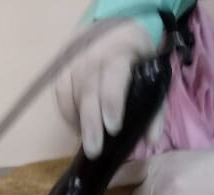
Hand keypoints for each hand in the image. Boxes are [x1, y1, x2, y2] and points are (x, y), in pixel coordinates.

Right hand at [55, 20, 159, 159]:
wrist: (113, 26)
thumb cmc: (136, 56)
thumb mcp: (152, 74)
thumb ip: (154, 108)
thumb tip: (151, 140)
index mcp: (120, 49)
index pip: (113, 75)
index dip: (112, 102)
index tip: (113, 129)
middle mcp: (93, 51)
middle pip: (88, 88)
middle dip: (90, 122)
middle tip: (93, 150)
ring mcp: (74, 56)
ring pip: (69, 92)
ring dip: (77, 120)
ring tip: (86, 142)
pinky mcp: (61, 64)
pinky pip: (60, 92)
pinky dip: (67, 112)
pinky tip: (76, 126)